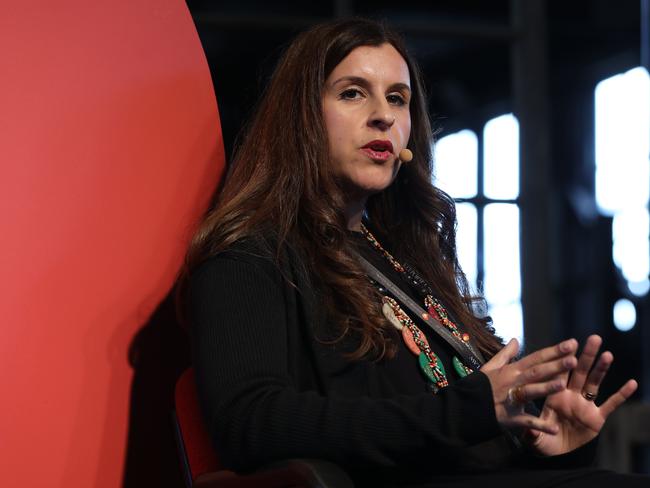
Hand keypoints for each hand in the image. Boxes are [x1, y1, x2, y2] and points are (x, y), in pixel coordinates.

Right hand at [481, 338, 577, 433]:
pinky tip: (555, 428)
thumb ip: (505, 354)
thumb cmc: (480, 386)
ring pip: (530, 392)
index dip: (553, 351)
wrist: (465, 407)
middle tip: (573, 359)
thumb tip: (516, 340)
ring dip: (546, 389)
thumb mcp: (490, 367)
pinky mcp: (510, 418)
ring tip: (563, 384)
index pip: (535, 358)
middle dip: (555, 365)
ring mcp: (511, 400)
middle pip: (536, 372)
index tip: (571, 344)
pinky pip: (526, 422)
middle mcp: (513, 382)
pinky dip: (539, 426)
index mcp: (510, 370)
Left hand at [524, 335, 637, 455]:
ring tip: (608, 355)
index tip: (569, 344)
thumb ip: (533, 432)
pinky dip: (621, 395)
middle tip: (593, 338)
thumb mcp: (534, 434)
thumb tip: (530, 431)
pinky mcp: (596, 418)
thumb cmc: (541, 435)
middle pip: (580, 372)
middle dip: (586, 356)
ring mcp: (584, 405)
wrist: (553, 448)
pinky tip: (632, 383)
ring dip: (601, 369)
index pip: (559, 373)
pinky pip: (610, 404)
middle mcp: (570, 395)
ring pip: (594, 383)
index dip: (563, 360)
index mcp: (554, 394)